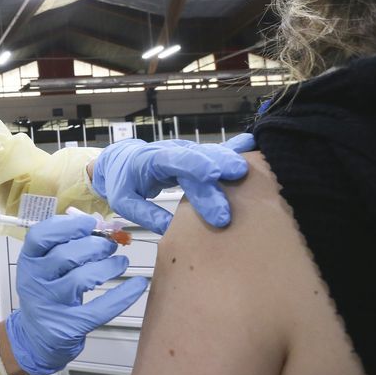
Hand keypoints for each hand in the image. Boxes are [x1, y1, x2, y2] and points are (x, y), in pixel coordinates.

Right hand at [4, 214, 147, 374]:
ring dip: (108, 267)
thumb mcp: (46, 267)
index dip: (67, 226)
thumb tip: (100, 225)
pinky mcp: (70, 326)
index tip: (90, 223)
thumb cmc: (48, 293)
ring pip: (82, 279)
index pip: (41, 236)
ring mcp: (51, 305)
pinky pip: (100, 308)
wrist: (37, 336)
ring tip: (121, 263)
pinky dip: (123, 295)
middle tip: (110, 245)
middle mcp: (34, 282)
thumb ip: (66, 245)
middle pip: (66, 255)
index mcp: (28, 261)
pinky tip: (137, 285)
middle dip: (94, 246)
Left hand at [91, 135, 253, 234]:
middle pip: (200, 156)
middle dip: (220, 165)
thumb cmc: (123, 181)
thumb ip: (145, 213)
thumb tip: (169, 230)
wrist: (122, 161)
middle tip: (240, 176)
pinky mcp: (197, 156)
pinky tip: (253, 144)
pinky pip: (217, 151)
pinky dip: (235, 148)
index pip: (176, 160)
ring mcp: (187, 152)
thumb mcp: (124, 200)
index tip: (214, 176)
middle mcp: (173, 151)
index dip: (196, 165)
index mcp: (152, 160)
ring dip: (231, 160)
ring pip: (212, 153)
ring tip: (253, 166)